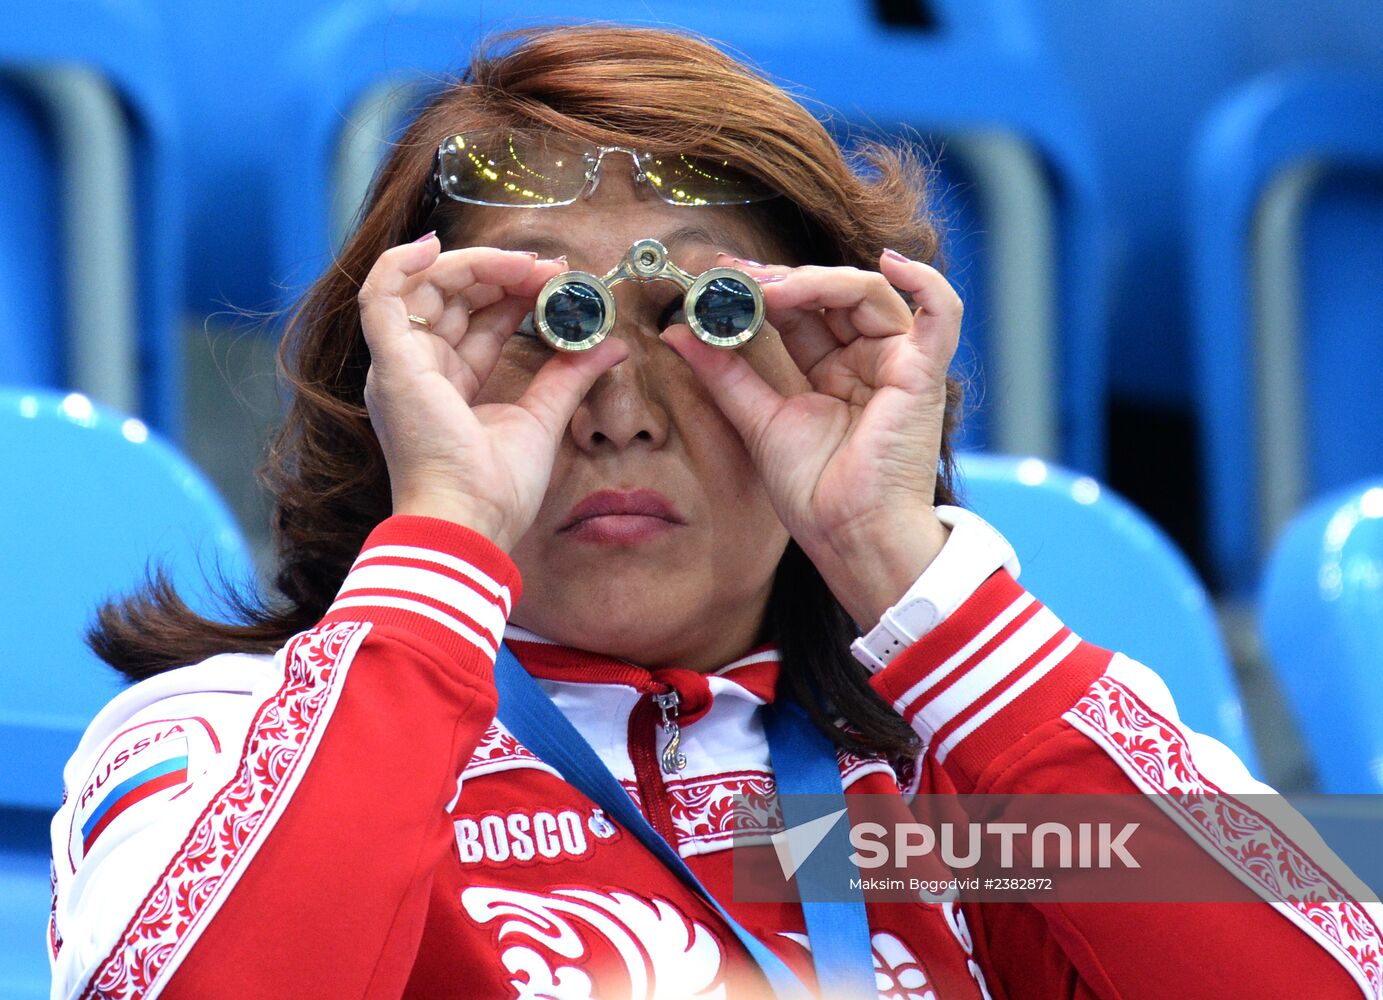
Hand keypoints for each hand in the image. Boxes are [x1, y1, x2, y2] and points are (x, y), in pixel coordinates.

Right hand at [358, 235, 627, 549]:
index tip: (557, 280)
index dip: (514, 292)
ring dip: (474, 265)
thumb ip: (569, 376)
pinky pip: (380, 295)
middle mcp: (417, 370)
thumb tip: (612, 345)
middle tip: (551, 268)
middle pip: (452, 297)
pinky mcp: (392, 364)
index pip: (476, 320)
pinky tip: (436, 246)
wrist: (472, 522)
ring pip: (423, 286)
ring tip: (523, 264)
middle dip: (502, 273)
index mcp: (446, 384)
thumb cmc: (497, 488)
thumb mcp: (542, 418)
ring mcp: (399, 365)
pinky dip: (400, 263)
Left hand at [658, 249, 960, 625]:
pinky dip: (925, 281)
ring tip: (774, 287)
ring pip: (869, 293)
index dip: (764, 290)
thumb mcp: (757, 419)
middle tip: (738, 277)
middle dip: (784, 280)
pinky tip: (890, 262)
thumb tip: (677, 332)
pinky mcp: (924, 373)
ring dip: (819, 281)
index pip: (802, 311)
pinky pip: (941, 313)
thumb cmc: (815, 493)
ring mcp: (899, 364)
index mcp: (834, 372)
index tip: (719, 279)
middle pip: (832, 295)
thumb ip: (723, 373)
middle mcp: (869, 362)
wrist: (848, 536)